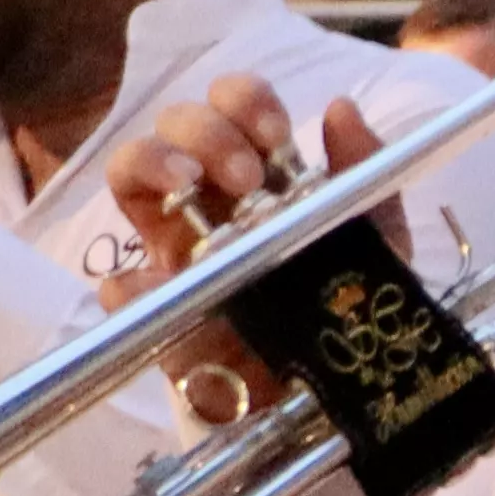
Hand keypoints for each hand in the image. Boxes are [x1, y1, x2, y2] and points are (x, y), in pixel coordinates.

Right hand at [113, 79, 389, 420]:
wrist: (333, 392)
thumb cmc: (347, 303)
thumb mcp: (375, 236)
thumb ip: (366, 171)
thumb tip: (341, 109)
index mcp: (259, 172)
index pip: (231, 107)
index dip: (244, 102)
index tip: (276, 136)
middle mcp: (209, 197)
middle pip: (175, 126)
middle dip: (204, 131)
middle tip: (246, 177)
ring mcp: (174, 249)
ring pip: (130, 175)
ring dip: (152, 163)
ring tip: (188, 187)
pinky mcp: (157, 310)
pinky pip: (119, 287)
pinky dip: (128, 282)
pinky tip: (154, 283)